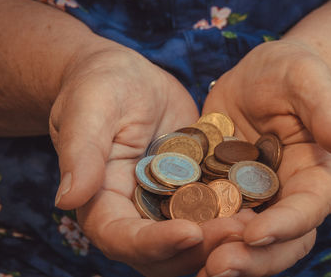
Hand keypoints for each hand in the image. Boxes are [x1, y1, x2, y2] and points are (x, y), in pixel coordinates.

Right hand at [49, 46, 243, 275]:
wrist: (131, 78)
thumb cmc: (102, 86)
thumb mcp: (89, 109)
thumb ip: (80, 152)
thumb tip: (66, 199)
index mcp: (102, 202)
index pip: (122, 238)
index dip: (154, 242)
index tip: (191, 231)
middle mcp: (135, 213)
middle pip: (164, 251)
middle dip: (201, 247)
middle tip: (239, 231)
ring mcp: (167, 205)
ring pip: (194, 240)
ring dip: (224, 238)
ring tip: (259, 223)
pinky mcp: (194, 191)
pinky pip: (215, 212)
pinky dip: (236, 215)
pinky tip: (264, 206)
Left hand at [198, 40, 330, 275]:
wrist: (259, 79)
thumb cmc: (291, 73)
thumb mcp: (308, 79)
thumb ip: (329, 111)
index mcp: (317, 176)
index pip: (309, 208)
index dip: (286, 225)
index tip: (255, 232)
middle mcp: (288, 199)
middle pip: (279, 241)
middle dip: (252, 259)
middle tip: (217, 267)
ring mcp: (255, 203)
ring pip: (245, 243)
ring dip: (222, 257)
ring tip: (195, 266)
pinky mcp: (224, 197)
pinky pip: (212, 223)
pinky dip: (196, 238)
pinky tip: (172, 244)